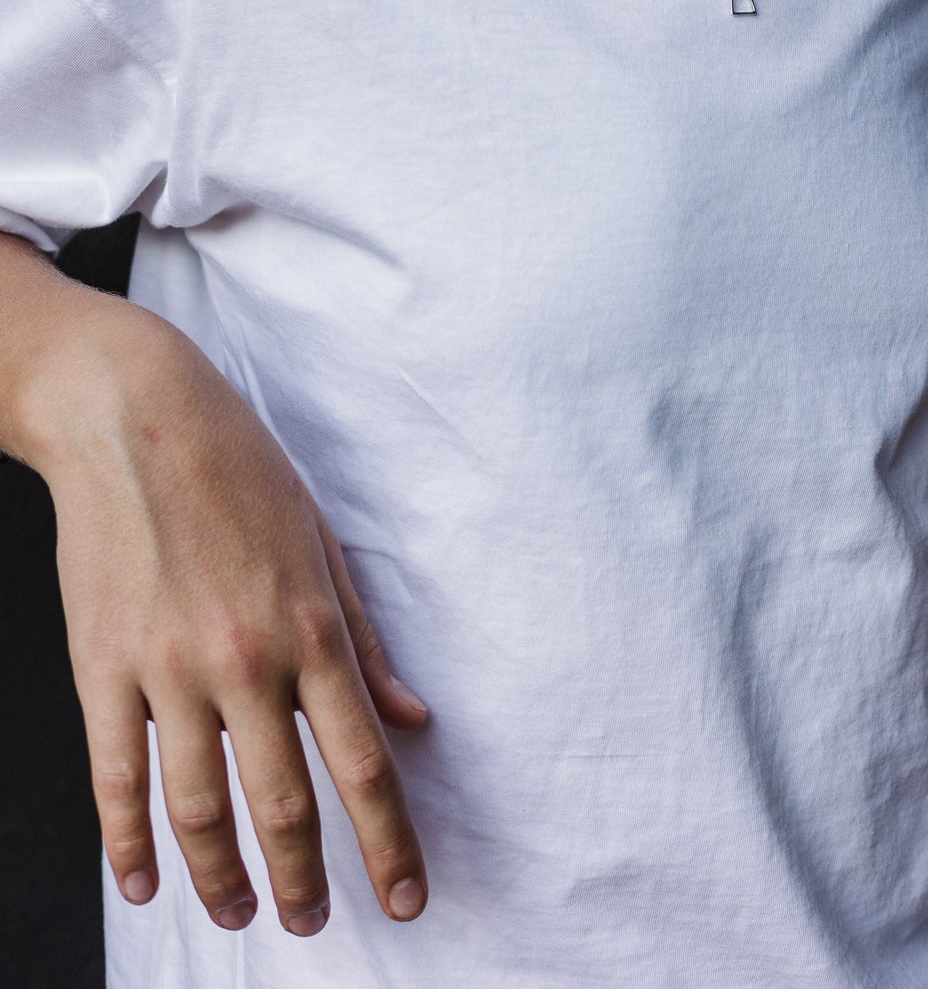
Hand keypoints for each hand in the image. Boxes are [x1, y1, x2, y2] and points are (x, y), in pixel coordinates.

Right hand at [22, 290, 428, 936]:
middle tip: (314, 922)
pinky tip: (143, 884)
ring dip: (221, 878)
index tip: (405, 900)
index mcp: (312, 627)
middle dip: (305, 880)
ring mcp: (169, 669)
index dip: (390, 843)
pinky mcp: (103, 667)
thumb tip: (413, 718)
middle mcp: (246, 659)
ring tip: (237, 913)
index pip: (364, 762)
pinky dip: (129, 844)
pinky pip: (116, 779)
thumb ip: (366, 641)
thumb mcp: (321, 543)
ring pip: (198, 810)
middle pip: (284, 804)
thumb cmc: (240, 469)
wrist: (134, 416)